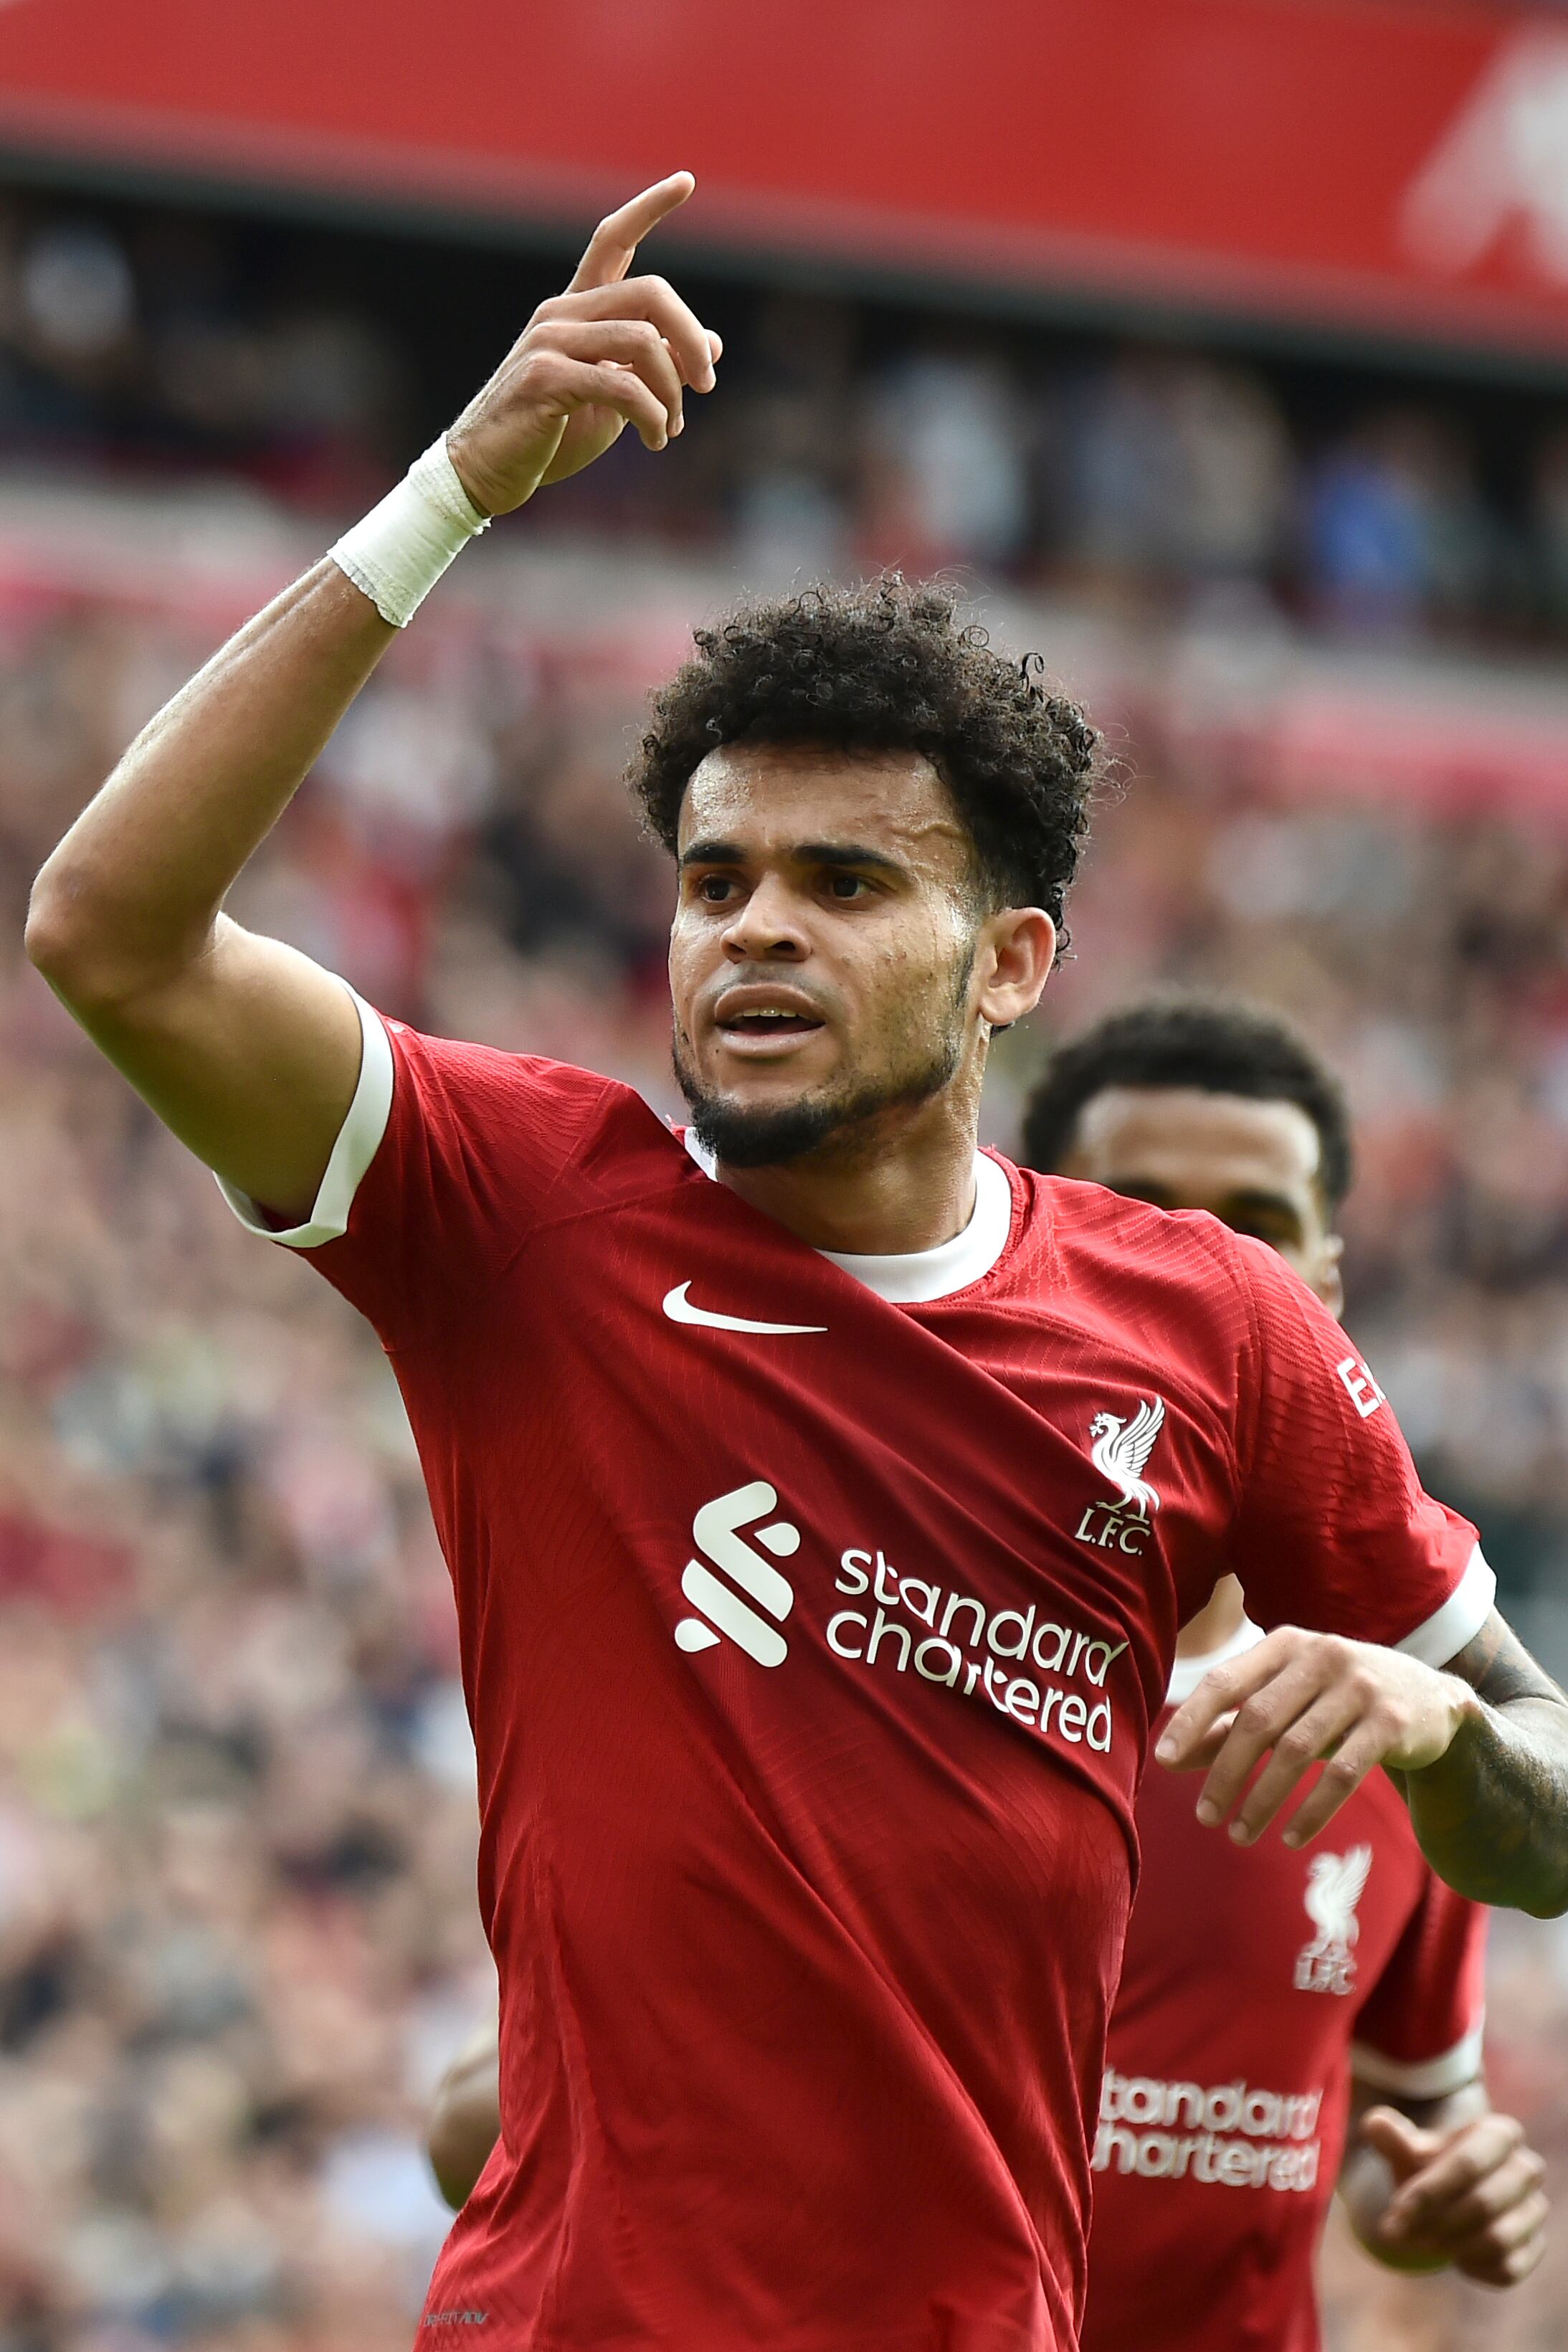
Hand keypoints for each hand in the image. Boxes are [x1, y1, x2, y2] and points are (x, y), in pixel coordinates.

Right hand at [446, 172, 721, 516]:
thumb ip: (656, 366)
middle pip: (651, 292)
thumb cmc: (552, 435)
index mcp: (576, 309)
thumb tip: (712, 344)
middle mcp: (561, 313)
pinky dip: (653, 417)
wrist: (487, 472)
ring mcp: (549, 342)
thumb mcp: (615, 397)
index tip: (686, 180)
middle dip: (691, 337)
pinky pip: (623, 386)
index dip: (650, 207)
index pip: (612, 240)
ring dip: (673, 391)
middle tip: (706, 384)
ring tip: (671, 429)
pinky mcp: (544, 378)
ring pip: (643, 342)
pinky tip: (655, 441)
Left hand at [1156, 1625, 1475, 1847]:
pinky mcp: (1392, 1723)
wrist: (1432, 1699)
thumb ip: (1231, 1723)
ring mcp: (1361, 1688)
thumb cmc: (1337, 1699)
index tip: (1164, 1760)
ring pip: (1298, 1751)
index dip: (1192, 1719)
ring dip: (1263, 1799)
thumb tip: (1171, 1758)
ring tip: (1239, 1834)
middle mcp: (1322, 1657)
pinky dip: (1313, 1810)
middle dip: (1226, 1772)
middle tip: (1204, 1816)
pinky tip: (1291, 1837)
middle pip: (1258, 1720)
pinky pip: (1344, 1773)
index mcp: (1286, 1644)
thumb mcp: (1287, 1699)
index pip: (1227, 1680)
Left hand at [1360, 2105, 1547, 2284]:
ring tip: (1420, 2241)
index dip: (1429, 2191)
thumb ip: (1390, 2135)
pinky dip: (1471, 2266)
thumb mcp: (1407, 2147)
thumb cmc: (1428, 2164)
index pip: (1468, 2164)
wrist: (1449, 2193)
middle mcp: (1526, 2169)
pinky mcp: (1534, 2247)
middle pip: (1483, 2204)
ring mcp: (1534, 2210)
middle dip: (1435, 2222)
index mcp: (1499, 2133)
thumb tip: (1377, 2124)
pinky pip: (1506, 2268)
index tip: (1395, 2211)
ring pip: (1497, 2239)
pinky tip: (1451, 2254)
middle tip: (1400, 2233)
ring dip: (1450, 2246)